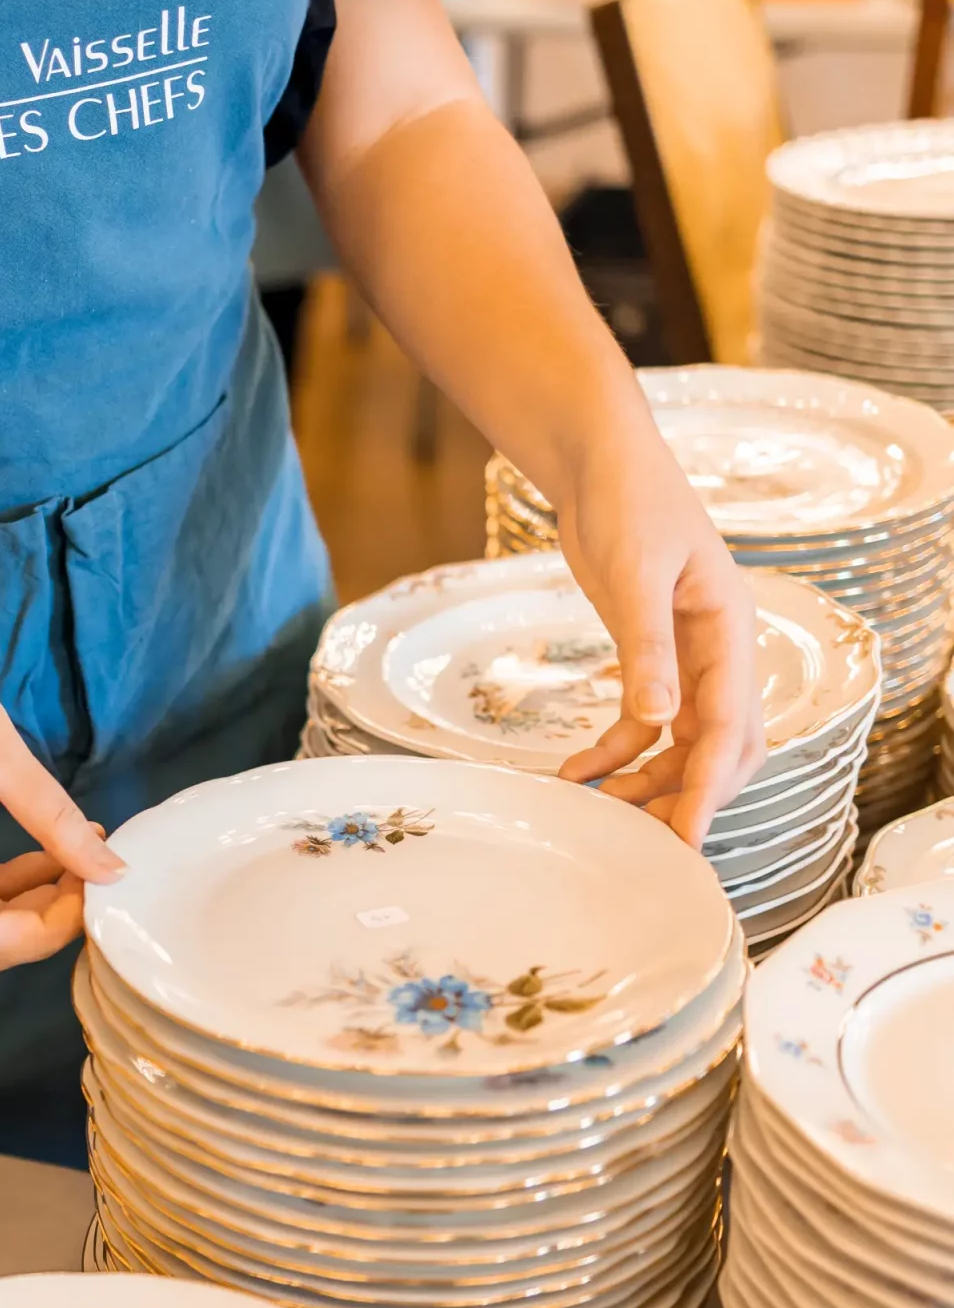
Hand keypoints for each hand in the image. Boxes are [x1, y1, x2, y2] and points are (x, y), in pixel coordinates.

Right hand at [0, 631, 122, 970]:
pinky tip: (44, 853)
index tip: (91, 888)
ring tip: (77, 859)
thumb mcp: (3, 754)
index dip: (45, 931)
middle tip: (91, 875)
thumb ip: (56, 820)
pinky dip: (6, 886)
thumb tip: (112, 871)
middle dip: (43, 921)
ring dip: (29, 904)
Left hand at [550, 414, 765, 846]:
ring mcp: (684, 657)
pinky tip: (576, 773)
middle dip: (686, 797)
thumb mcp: (634, 573)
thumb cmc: (628, 501)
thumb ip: (646, 647)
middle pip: (719, 748)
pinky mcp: (648, 655)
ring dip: (645, 782)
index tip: (687, 837)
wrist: (598, 462)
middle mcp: (717, 653)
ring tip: (596, 809)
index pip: (731, 727)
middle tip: (647, 845)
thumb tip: (659, 720)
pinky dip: (614, 753)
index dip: (710, 787)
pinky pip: (643, 723)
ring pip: (680, 745)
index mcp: (730, 632)